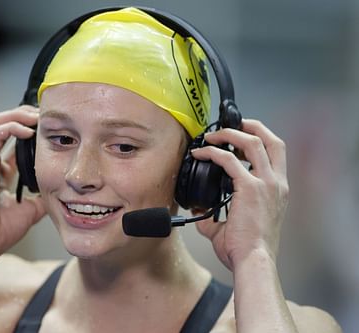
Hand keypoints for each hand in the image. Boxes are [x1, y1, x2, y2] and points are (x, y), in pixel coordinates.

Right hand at [0, 105, 45, 259]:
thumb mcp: (30, 210)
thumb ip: (42, 196)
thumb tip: (59, 191)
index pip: (13, 140)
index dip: (29, 129)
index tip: (49, 128)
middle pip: (3, 124)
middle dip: (24, 115)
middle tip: (44, 116)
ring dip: (17, 115)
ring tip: (36, 117)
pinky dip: (12, 126)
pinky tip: (28, 131)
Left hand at [192, 119, 288, 270]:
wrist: (252, 262)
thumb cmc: (246, 249)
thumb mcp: (232, 227)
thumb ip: (215, 215)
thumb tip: (197, 209)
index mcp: (278, 190)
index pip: (276, 154)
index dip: (260, 138)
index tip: (241, 136)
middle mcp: (277, 183)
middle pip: (272, 140)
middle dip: (252, 126)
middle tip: (233, 123)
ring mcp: (266, 184)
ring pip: (252, 143)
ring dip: (230, 134)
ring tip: (212, 136)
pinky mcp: (250, 188)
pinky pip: (229, 160)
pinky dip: (213, 153)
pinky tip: (200, 153)